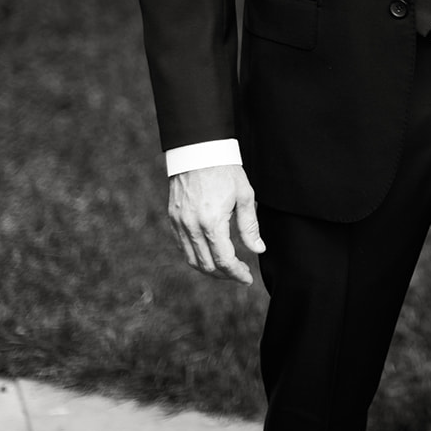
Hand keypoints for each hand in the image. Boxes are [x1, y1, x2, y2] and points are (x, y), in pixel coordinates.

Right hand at [167, 164, 264, 285]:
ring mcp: (179, 224)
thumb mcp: (245, 196)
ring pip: (192, 260)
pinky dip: (196, 257)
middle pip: (206, 265)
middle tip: (240, 275)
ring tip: (227, 269)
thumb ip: (250, 227)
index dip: (236, 274)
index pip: (224, 260)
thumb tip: (258, 250)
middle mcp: (191, 227)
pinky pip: (183, 247)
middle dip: (225, 275)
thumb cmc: (226, 171)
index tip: (247, 279)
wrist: (199, 151)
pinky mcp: (173, 219)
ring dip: (210, 270)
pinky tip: (210, 255)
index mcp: (212, 223)